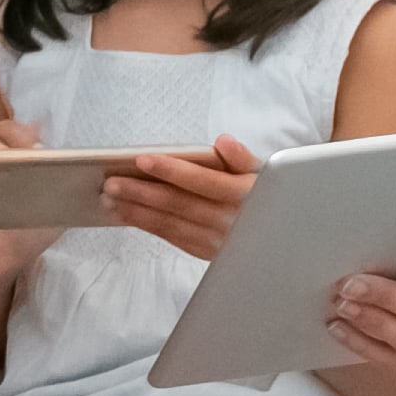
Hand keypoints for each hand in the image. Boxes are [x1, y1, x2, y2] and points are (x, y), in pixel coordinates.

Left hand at [104, 134, 260, 260]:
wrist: (286, 243)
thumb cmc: (268, 197)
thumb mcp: (266, 173)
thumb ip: (243, 158)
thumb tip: (223, 141)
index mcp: (244, 195)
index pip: (201, 181)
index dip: (171, 171)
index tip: (142, 160)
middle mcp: (230, 221)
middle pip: (179, 204)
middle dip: (142, 193)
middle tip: (111, 183)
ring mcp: (218, 241)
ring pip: (171, 224)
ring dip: (137, 212)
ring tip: (110, 199)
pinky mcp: (208, 254)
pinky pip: (173, 238)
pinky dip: (148, 226)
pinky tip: (127, 215)